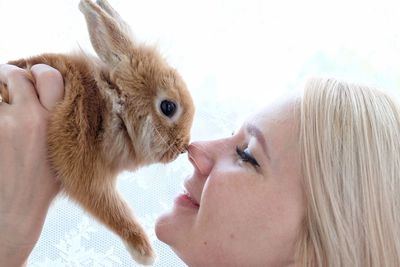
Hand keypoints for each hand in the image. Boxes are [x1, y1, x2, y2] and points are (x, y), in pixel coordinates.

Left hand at [0, 64, 63, 266]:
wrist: (14, 209)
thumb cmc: (43, 182)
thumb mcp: (65, 150)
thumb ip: (57, 119)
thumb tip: (49, 94)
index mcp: (55, 121)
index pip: (49, 76)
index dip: (40, 72)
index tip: (35, 77)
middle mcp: (30, 117)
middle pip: (16, 75)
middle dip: (10, 76)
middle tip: (8, 83)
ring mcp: (3, 124)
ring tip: (3, 109)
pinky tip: (1, 126)